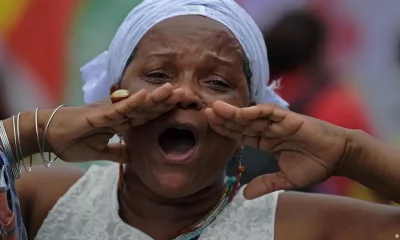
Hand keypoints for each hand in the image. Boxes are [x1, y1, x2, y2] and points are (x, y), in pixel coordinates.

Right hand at [42, 83, 183, 162]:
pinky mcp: (98, 115)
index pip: (149, 116)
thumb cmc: (74, 141)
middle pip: (149, 107)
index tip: (186, 111)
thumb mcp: (102, 152)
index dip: (168, 113)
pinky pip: (119, 109)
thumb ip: (118, 152)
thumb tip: (133, 158)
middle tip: (190, 97)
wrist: (49, 137)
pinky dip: (133, 103)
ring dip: (156, 97)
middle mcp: (119, 113)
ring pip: (138, 104)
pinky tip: (146, 96)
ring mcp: (110, 112)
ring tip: (175, 90)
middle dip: (169, 102)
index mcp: (122, 122)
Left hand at [205, 101, 349, 198]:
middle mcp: (268, 129)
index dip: (225, 130)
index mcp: (265, 141)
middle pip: (241, 123)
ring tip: (215, 109)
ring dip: (234, 112)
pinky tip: (242, 111)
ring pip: (251, 115)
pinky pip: (270, 113)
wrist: (337, 157)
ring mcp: (277, 123)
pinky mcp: (289, 119)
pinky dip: (257, 111)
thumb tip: (245, 195)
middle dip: (223, 118)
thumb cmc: (314, 164)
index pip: (240, 134)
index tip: (208, 126)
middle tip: (203, 112)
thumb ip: (265, 184)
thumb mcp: (285, 178)